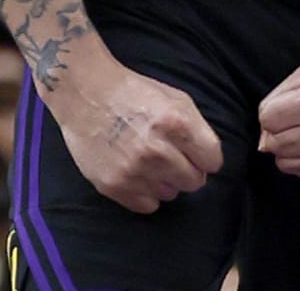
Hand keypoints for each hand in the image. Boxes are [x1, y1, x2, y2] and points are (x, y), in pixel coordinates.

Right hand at [48, 50, 223, 213]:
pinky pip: (147, 206)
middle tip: (173, 157)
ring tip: (150, 161)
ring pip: (171, 194)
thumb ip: (197, 129)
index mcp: (177, 122)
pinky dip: (146, 193)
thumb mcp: (175, 98)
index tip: (198, 154)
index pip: (212, 160)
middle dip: (188, 170)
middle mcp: (157, 150)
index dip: (207, 157)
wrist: (87, 94)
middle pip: (194, 181)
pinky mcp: (113, 186)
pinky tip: (138, 174)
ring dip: (166, 181)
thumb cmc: (134, 93)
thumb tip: (209, 161)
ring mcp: (134, 170)